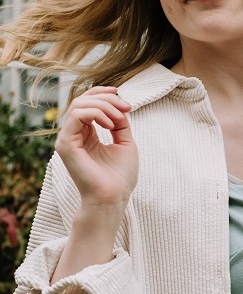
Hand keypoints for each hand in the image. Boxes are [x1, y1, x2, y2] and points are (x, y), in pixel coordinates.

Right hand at [55, 86, 138, 210]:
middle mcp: (73, 135)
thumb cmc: (119, 177)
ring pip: (79, 104)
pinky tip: (110, 125)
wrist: (113, 198)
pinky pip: (77, 116)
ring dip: (104, 106)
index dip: (104, 95)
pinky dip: (97, 114)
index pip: (87, 103)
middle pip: (83, 100)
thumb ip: (120, 123)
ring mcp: (66, 139)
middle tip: (126, 107)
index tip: (124, 99)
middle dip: (107, 99)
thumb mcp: (124, 143)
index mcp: (85, 134)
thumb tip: (119, 106)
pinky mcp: (65, 144)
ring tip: (119, 118)